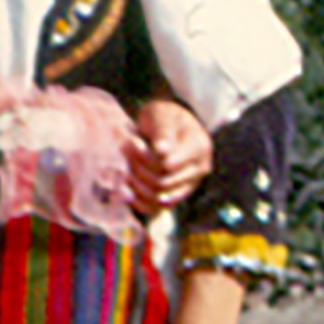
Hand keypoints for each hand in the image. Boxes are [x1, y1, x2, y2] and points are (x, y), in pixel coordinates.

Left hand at [127, 95, 212, 213]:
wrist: (169, 124)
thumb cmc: (164, 116)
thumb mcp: (162, 115)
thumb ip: (163, 131)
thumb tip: (162, 150)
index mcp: (198, 148)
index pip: (168, 165)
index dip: (145, 156)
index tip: (132, 141)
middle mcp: (199, 169)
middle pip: (163, 182)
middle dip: (138, 169)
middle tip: (124, 151)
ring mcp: (190, 184)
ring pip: (160, 198)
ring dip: (136, 185)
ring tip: (124, 168)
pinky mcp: (178, 193)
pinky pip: (159, 208)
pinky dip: (140, 203)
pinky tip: (126, 191)